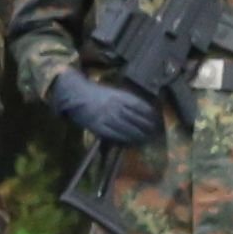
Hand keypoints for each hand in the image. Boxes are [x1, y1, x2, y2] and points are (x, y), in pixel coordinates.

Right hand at [47, 72, 164, 148]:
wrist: (76, 94)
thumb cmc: (96, 94)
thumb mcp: (113, 92)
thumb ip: (126, 100)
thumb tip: (143, 110)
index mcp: (120, 96)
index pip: (140, 106)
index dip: (150, 115)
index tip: (156, 120)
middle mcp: (115, 106)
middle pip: (135, 118)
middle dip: (146, 127)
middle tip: (153, 133)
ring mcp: (106, 117)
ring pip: (127, 128)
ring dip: (138, 135)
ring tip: (145, 139)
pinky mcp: (98, 126)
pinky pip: (114, 134)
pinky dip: (124, 139)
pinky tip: (130, 141)